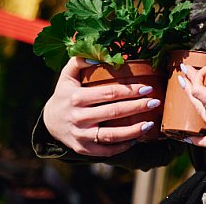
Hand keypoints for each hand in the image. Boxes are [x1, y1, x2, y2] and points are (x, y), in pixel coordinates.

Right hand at [43, 57, 161, 155]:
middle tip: (154, 102)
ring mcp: (80, 135)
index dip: (130, 91)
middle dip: (137, 107)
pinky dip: (121, 147)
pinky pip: (105, 151)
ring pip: (111, 135)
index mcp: (77, 98)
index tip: (147, 88)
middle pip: (114, 113)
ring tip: (150, 124)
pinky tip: (136, 139)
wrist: (50, 122)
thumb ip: (79, 61)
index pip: (109, 93)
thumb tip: (99, 55)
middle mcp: (78, 117)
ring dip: (133, 131)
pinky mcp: (83, 149)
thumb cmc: (65, 94)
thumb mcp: (67, 75)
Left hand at [180, 56, 205, 189]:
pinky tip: (185, 139)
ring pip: (200, 116)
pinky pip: (205, 141)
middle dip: (190, 85)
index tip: (194, 66)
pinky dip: (194, 138)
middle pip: (197, 101)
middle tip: (182, 71)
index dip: (196, 77)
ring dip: (192, 103)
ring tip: (186, 93)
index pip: (202, 91)